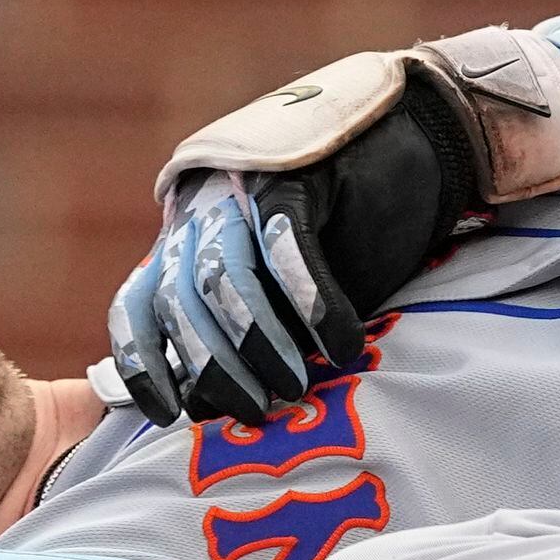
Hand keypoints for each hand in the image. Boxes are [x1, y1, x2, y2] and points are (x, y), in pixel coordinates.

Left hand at [106, 137, 436, 427]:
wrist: (420, 143)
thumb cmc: (353, 235)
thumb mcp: (289, 299)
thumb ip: (248, 340)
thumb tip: (207, 406)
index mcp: (186, 243)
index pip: (138, 305)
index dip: (144, 363)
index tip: (169, 415)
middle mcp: (202, 212)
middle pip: (178, 300)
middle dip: (213, 367)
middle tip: (257, 412)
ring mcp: (245, 188)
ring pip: (222, 276)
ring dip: (257, 341)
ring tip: (295, 385)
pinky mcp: (296, 174)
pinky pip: (287, 246)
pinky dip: (314, 304)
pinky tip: (343, 344)